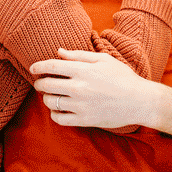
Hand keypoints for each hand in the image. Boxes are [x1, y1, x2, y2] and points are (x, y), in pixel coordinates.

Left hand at [30, 48, 155, 128]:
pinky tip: (58, 109)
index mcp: (82, 70)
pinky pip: (59, 119)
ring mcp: (80, 105)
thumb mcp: (102, 60)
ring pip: (50, 102)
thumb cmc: (122, 77)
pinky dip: (54, 114)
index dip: (38, 67)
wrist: (139, 101)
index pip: (51, 67)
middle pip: (47, 85)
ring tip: (50, 95)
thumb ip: (78, 55)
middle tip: (40, 83)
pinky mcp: (84, 120)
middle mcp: (78, 88)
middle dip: (39, 83)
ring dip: (46, 98)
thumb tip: (58, 51)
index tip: (33, 68)